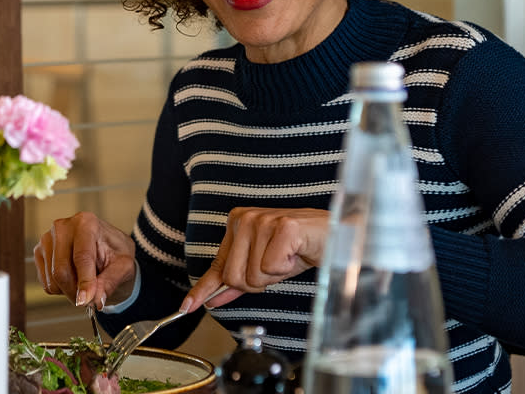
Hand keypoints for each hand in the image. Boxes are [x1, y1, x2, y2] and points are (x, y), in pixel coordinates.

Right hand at [33, 211, 135, 309]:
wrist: (106, 250)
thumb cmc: (116, 254)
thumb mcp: (124, 266)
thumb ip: (110, 281)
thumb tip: (95, 299)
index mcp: (86, 223)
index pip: (82, 257)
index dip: (85, 282)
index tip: (86, 300)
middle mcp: (63, 227)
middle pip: (62, 271)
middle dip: (76, 291)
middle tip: (91, 299)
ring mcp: (47, 239)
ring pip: (53, 280)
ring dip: (70, 291)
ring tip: (85, 282)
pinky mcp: (39, 253)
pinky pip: (47, 284)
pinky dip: (61, 289)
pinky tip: (73, 277)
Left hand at [180, 206, 329, 311]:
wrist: (336, 236)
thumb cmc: (301, 248)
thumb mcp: (265, 268)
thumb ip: (239, 282)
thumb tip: (212, 299)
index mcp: (237, 224)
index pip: (217, 266)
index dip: (202, 290)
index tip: (187, 307)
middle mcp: (245, 218)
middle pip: (234, 277)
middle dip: (258, 282)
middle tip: (277, 265)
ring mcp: (263, 220)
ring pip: (253, 275)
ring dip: (274, 275)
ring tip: (287, 257)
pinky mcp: (283, 227)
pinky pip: (271, 268)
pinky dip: (287, 268)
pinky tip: (296, 253)